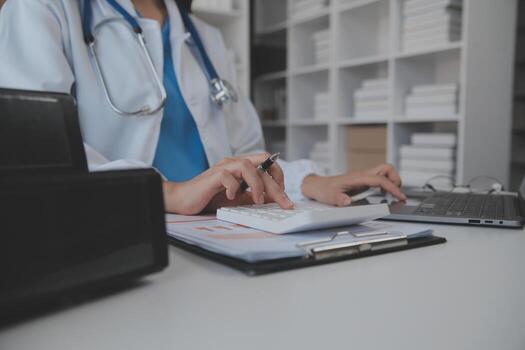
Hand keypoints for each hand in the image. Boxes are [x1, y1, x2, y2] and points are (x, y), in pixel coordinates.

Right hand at [163, 153, 293, 214]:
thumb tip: (273, 199)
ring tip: (258, 201)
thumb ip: (252, 195)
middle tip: (284, 202)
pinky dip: (233, 188)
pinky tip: (232, 198)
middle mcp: (234, 163)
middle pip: (262, 165)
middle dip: (276, 185)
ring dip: (258, 185)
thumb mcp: (237, 198)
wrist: (183, 200)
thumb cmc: (208, 198)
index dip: (278, 174)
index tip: (282, 192)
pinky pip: (228, 176)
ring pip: (248, 166)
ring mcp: (223, 168)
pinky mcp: (212, 176)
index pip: (267, 161)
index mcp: (241, 166)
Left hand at [301, 163, 406, 206]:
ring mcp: (363, 177)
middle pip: (386, 169)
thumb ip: (339, 199)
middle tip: (396, 194)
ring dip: (392, 182)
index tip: (399, 197)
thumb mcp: (330, 196)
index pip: (380, 179)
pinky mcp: (363, 181)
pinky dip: (386, 185)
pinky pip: (379, 179)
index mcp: (357, 178)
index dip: (392, 187)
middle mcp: (362, 175)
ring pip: (384, 172)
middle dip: (396, 180)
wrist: (318, 185)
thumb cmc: (324, 189)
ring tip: (392, 196)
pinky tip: (384, 195)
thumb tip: (347, 202)